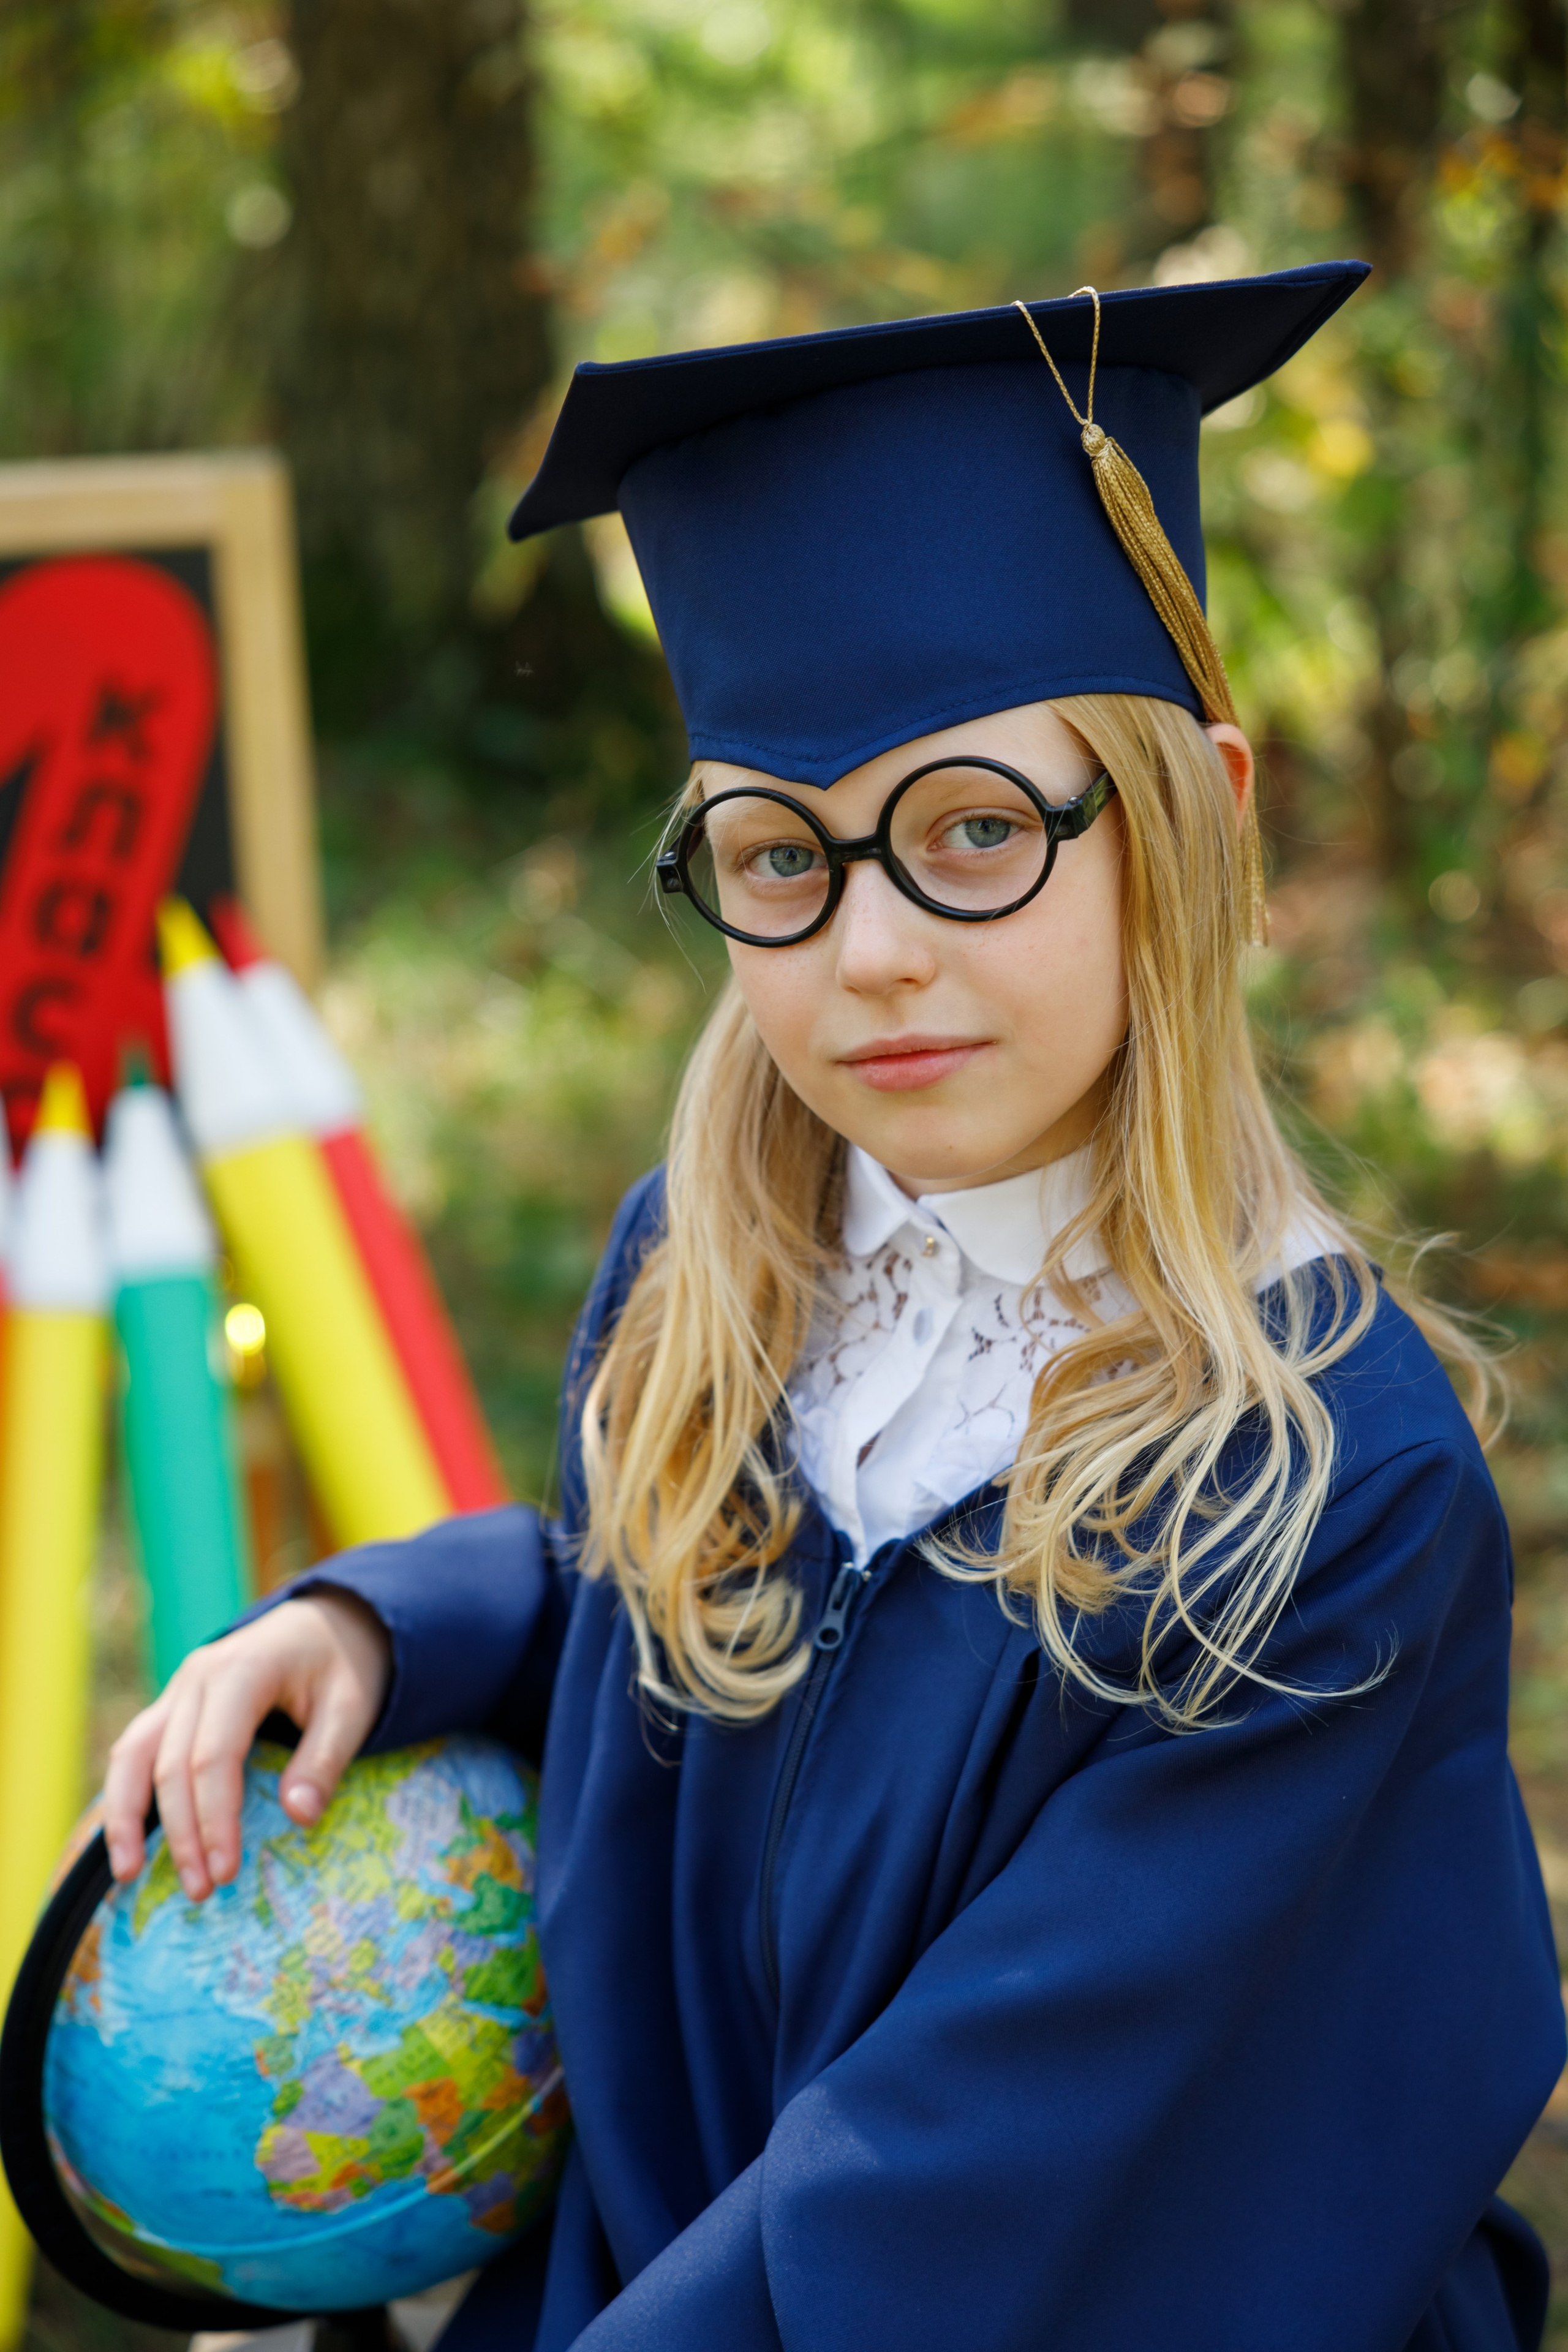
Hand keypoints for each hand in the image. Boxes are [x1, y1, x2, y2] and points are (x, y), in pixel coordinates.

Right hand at [103, 1590, 392, 1899]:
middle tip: (201, 1890)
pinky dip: (125, 1794)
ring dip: (127, 1817)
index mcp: (243, 1670)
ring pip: (133, 1754)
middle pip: (171, 1764)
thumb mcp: (353, 1706)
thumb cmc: (343, 1665)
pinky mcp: (174, 1706)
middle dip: (181, 1833)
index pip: (214, 1756)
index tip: (226, 1872)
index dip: (215, 1819)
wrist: (329, 1621)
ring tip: (129, 1873)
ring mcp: (180, 1689)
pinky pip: (137, 1749)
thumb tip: (299, 1816)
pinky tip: (126, 1838)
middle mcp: (198, 1676)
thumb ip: (326, 1760)